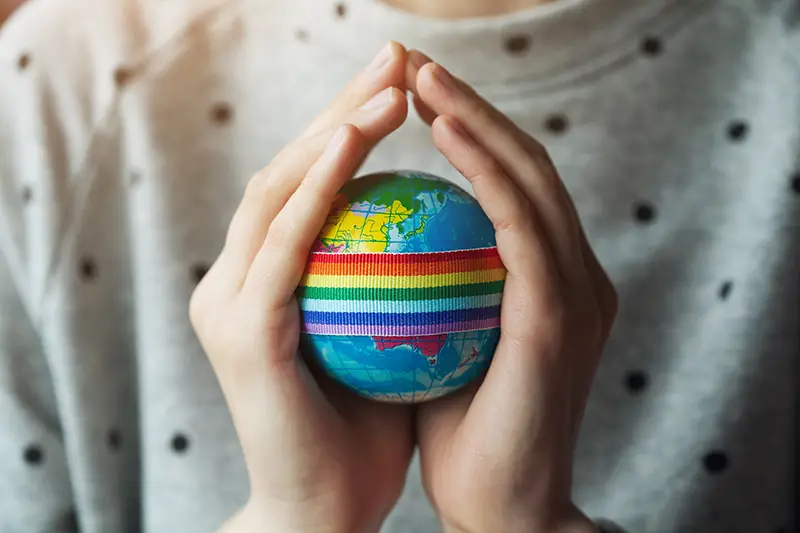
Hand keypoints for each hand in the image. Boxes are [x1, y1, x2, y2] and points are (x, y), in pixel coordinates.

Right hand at [190, 43, 413, 532]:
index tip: (411, 85)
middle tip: (400, 55)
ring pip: (277, 193)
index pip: (313, 183)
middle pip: (290, 169)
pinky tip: (355, 142)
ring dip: (333, 130)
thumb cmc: (365, 431)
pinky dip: (317, 190)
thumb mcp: (383, 337)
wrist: (325, 513)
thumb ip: (392, 280)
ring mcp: (228, 303)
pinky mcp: (239, 332)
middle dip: (344, 105)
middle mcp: (234, 279)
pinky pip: (284, 246)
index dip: (354, 124)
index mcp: (266, 279)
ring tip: (388, 83)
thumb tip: (446, 227)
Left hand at [405, 52, 617, 532]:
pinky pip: (520, 225)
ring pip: (530, 179)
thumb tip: (379, 241)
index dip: (469, 130)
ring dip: (477, 119)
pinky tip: (440, 131)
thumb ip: (434, 289)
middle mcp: (576, 274)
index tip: (412, 97)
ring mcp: (576, 292)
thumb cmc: (460, 433)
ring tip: (421, 77)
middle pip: (526, 163)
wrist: (500, 511)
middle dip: (472, 105)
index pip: (510, 184)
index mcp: (551, 280)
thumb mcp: (445, 342)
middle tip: (414, 64)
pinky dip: (484, 170)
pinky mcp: (560, 316)